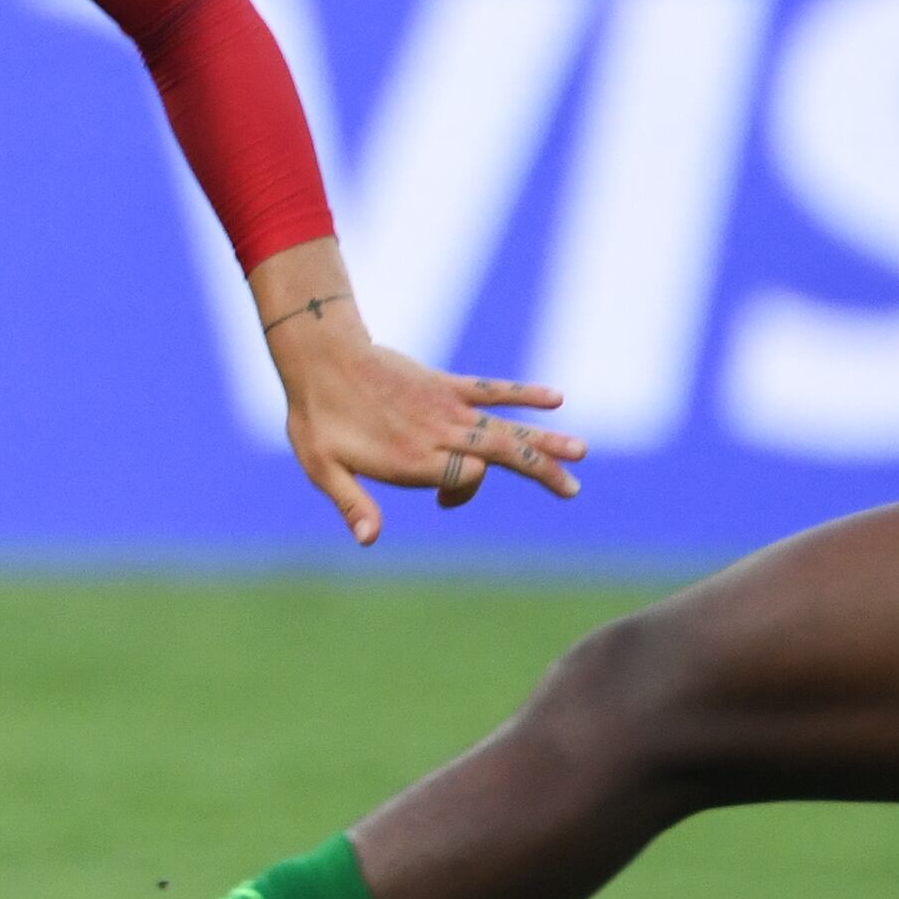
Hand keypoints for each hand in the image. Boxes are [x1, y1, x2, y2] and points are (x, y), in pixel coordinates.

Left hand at [268, 298, 586, 545]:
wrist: (321, 356)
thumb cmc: (317, 419)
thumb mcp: (322, 467)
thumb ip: (352, 503)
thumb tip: (369, 542)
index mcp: (413, 457)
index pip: (465, 477)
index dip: (464, 492)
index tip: (443, 503)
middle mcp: (438, 432)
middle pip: (500, 453)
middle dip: (539, 470)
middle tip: (573, 488)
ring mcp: (446, 406)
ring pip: (504, 425)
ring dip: (543, 439)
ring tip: (580, 451)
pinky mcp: (446, 384)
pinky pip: (492, 389)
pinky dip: (523, 393)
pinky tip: (557, 399)